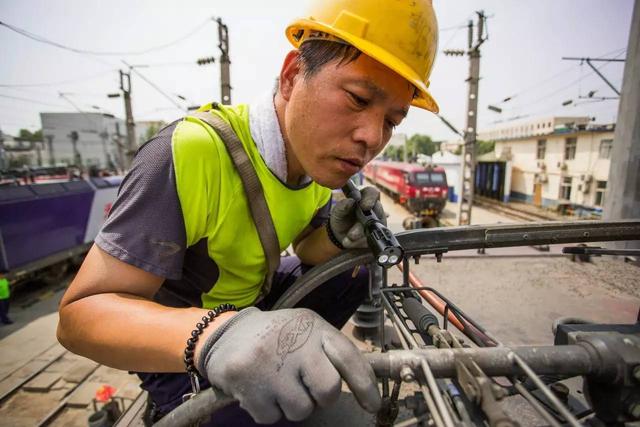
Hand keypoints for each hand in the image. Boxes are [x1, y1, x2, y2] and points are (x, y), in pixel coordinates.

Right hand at [197, 307, 380, 423]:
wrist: (225, 334)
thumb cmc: (276, 336)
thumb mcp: (306, 330)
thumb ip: (331, 352)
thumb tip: (366, 385)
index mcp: (313, 327)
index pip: (347, 356)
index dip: (365, 384)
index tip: (373, 405)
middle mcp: (294, 343)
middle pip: (328, 390)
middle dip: (321, 397)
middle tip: (307, 388)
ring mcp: (270, 364)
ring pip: (301, 410)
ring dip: (293, 405)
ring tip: (279, 385)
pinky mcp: (246, 382)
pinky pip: (272, 418)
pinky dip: (268, 410)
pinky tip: (260, 390)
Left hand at [329, 186, 385, 248]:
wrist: (339, 234)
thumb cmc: (341, 217)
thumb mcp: (338, 211)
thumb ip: (343, 205)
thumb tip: (351, 201)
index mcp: (365, 198)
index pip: (373, 193)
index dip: (370, 199)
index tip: (364, 206)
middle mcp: (374, 209)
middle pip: (377, 212)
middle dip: (363, 223)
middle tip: (352, 231)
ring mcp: (378, 222)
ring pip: (374, 228)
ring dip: (359, 234)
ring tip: (347, 238)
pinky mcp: (376, 235)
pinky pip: (371, 239)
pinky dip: (358, 242)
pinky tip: (349, 242)